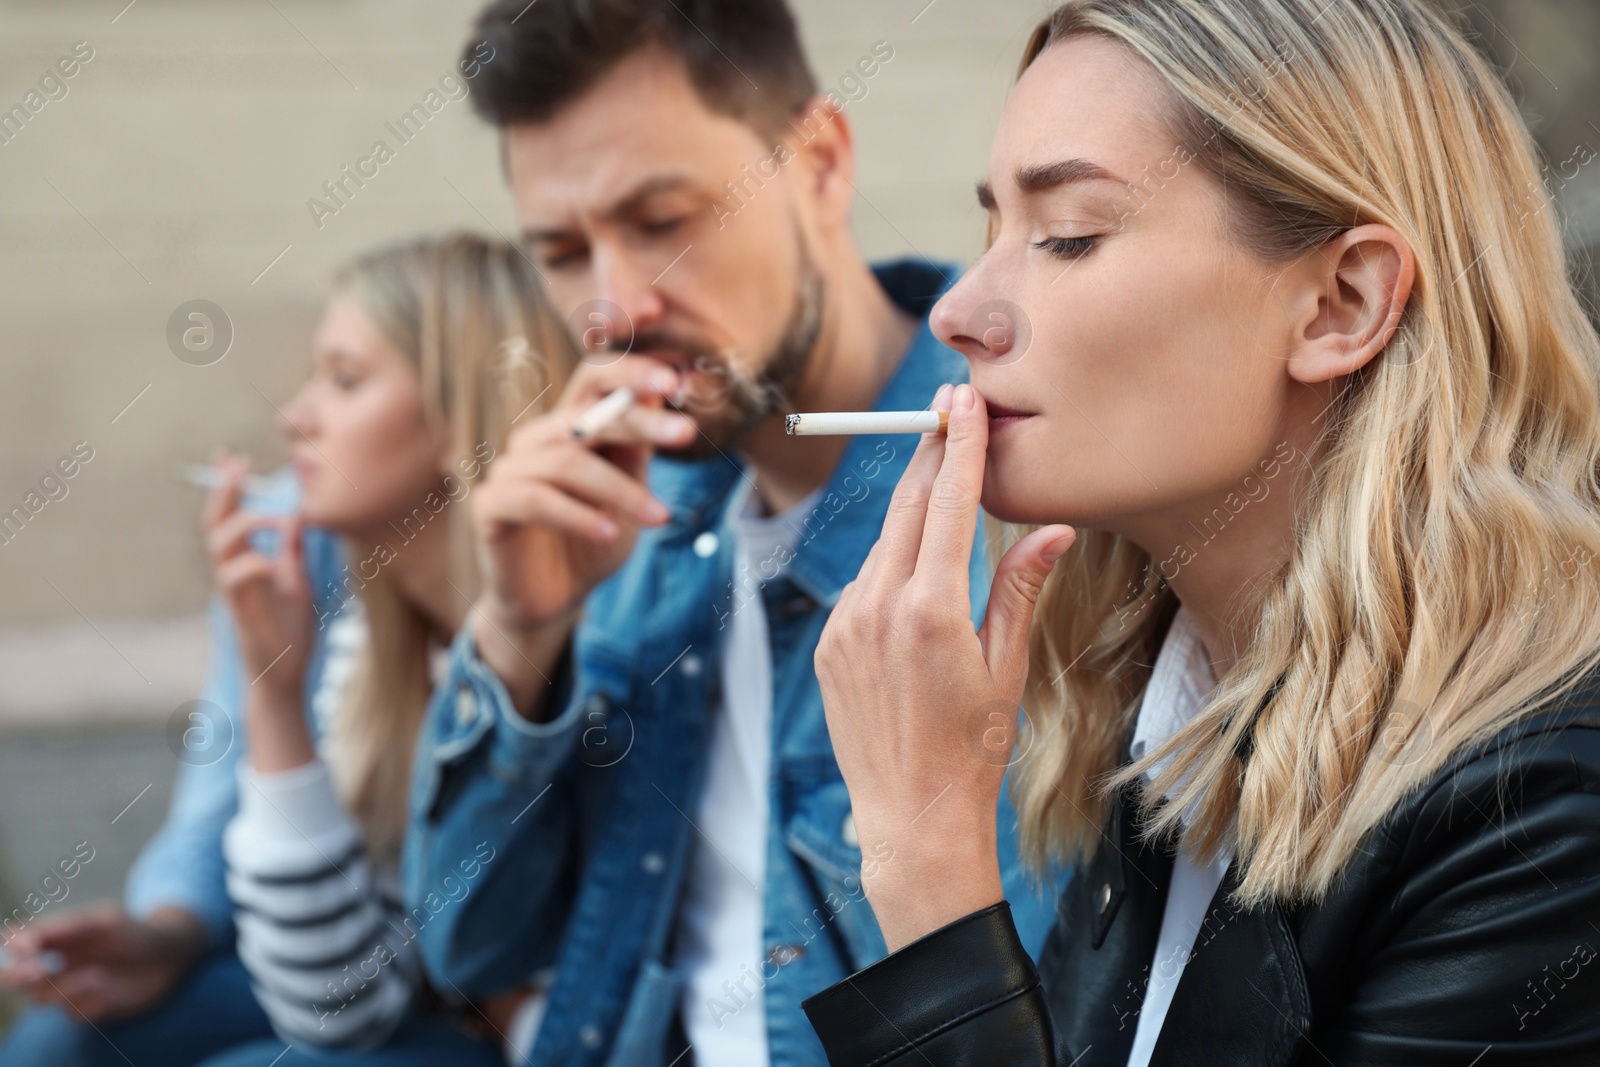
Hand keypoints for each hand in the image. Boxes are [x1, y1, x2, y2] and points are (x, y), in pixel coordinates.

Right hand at [0, 906, 206, 1021]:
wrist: (170, 955)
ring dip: (68, 989)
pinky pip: (75, 1014)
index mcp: (56, 938)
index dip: (12, 948)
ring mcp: (70, 989)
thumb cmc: (136, 931)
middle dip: (18, 976)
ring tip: (100, 976)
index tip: (29, 948)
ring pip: (43, 998)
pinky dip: (92, 1003)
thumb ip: (67, 927)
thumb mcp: (105, 921)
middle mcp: (56, 965)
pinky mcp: (88, 1009)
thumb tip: (26, 938)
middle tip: (39, 973)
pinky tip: (112, 990)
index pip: (15, 943)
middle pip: (15, 977)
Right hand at [201, 450, 311, 700]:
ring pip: (219, 546)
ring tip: (276, 519)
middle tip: (236, 463)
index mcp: (245, 562)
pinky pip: (235, 578)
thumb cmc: (289, 629)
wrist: (285, 675)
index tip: (228, 457)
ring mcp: (234, 592)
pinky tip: (273, 561)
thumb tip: (299, 515)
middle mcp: (232, 573)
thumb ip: (292, 551)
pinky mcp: (241, 611)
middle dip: (224, 492)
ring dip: (245, 523)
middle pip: (215, 524)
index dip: (226, 488)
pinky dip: (254, 562)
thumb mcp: (297, 581)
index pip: (230, 516)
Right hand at [471, 356, 694, 633]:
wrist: (553, 602)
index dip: (630, 372)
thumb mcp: (628, 493)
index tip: (674, 381)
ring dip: (619, 489)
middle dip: (640, 422)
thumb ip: (638, 448)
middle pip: (584, 415)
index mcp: (569, 427)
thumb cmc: (594, 541)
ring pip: (566, 462)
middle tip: (687, 434)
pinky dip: (577, 515)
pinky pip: (535, 499)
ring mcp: (508, 470)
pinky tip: (609, 533)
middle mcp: (535, 439)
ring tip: (660, 517)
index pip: (593, 378)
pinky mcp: (490, 507)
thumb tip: (665, 393)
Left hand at [815, 382, 1074, 949]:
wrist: (910, 815)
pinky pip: (862, 584)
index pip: (949, 504)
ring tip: (942, 483)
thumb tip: (1053, 527)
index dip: (959, 446)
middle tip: (947, 409)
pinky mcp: (828, 643)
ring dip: (913, 513)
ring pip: (882, 545)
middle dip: (930, 456)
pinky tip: (915, 574)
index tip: (963, 400)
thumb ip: (1019, 589)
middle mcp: (877, 608)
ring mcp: (844, 625)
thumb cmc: (973, 749)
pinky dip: (889, 566)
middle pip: (907, 508)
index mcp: (930, 610)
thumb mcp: (1007, 668)